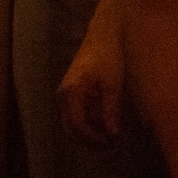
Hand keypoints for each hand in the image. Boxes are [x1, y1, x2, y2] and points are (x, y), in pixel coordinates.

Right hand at [58, 9, 126, 145]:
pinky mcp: (72, 90)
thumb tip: (113, 136)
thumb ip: (111, 111)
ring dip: (89, 134)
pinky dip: (89, 124)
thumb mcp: (113, 84)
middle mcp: (64, 94)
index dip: (94, 140)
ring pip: (72, 123)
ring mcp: (66, 92)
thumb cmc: (109, 54)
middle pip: (70, 129)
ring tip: (111, 136)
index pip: (77, 126)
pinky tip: (106, 123)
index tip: (113, 144)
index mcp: (71, 92)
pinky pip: (76, 114)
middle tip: (112, 145)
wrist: (105, 32)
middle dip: (90, 141)